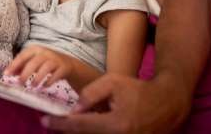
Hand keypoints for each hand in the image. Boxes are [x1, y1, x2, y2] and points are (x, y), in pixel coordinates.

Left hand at [4, 45, 73, 86]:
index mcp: (35, 50)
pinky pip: (56, 74)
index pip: (23, 56)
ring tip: (32, 86)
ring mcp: (55, 59)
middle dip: (26, 72)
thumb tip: (8, 73)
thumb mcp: (33, 62)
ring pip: (46, 67)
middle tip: (19, 83)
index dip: (14, 65)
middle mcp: (45, 53)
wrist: (67, 63)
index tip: (6, 74)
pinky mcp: (63, 67)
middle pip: (34, 62)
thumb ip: (21, 66)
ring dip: (38, 77)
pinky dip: (50, 81)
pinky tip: (44, 86)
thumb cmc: (45, 62)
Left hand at [41, 72, 190, 133]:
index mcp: (116, 124)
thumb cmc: (138, 90)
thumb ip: (90, 94)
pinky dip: (91, 132)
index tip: (44, 120)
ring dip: (78, 132)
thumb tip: (74, 109)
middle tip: (51, 123)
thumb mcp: (112, 82)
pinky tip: (82, 125)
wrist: (166, 104)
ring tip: (65, 124)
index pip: (80, 126)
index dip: (60, 124)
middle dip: (67, 131)